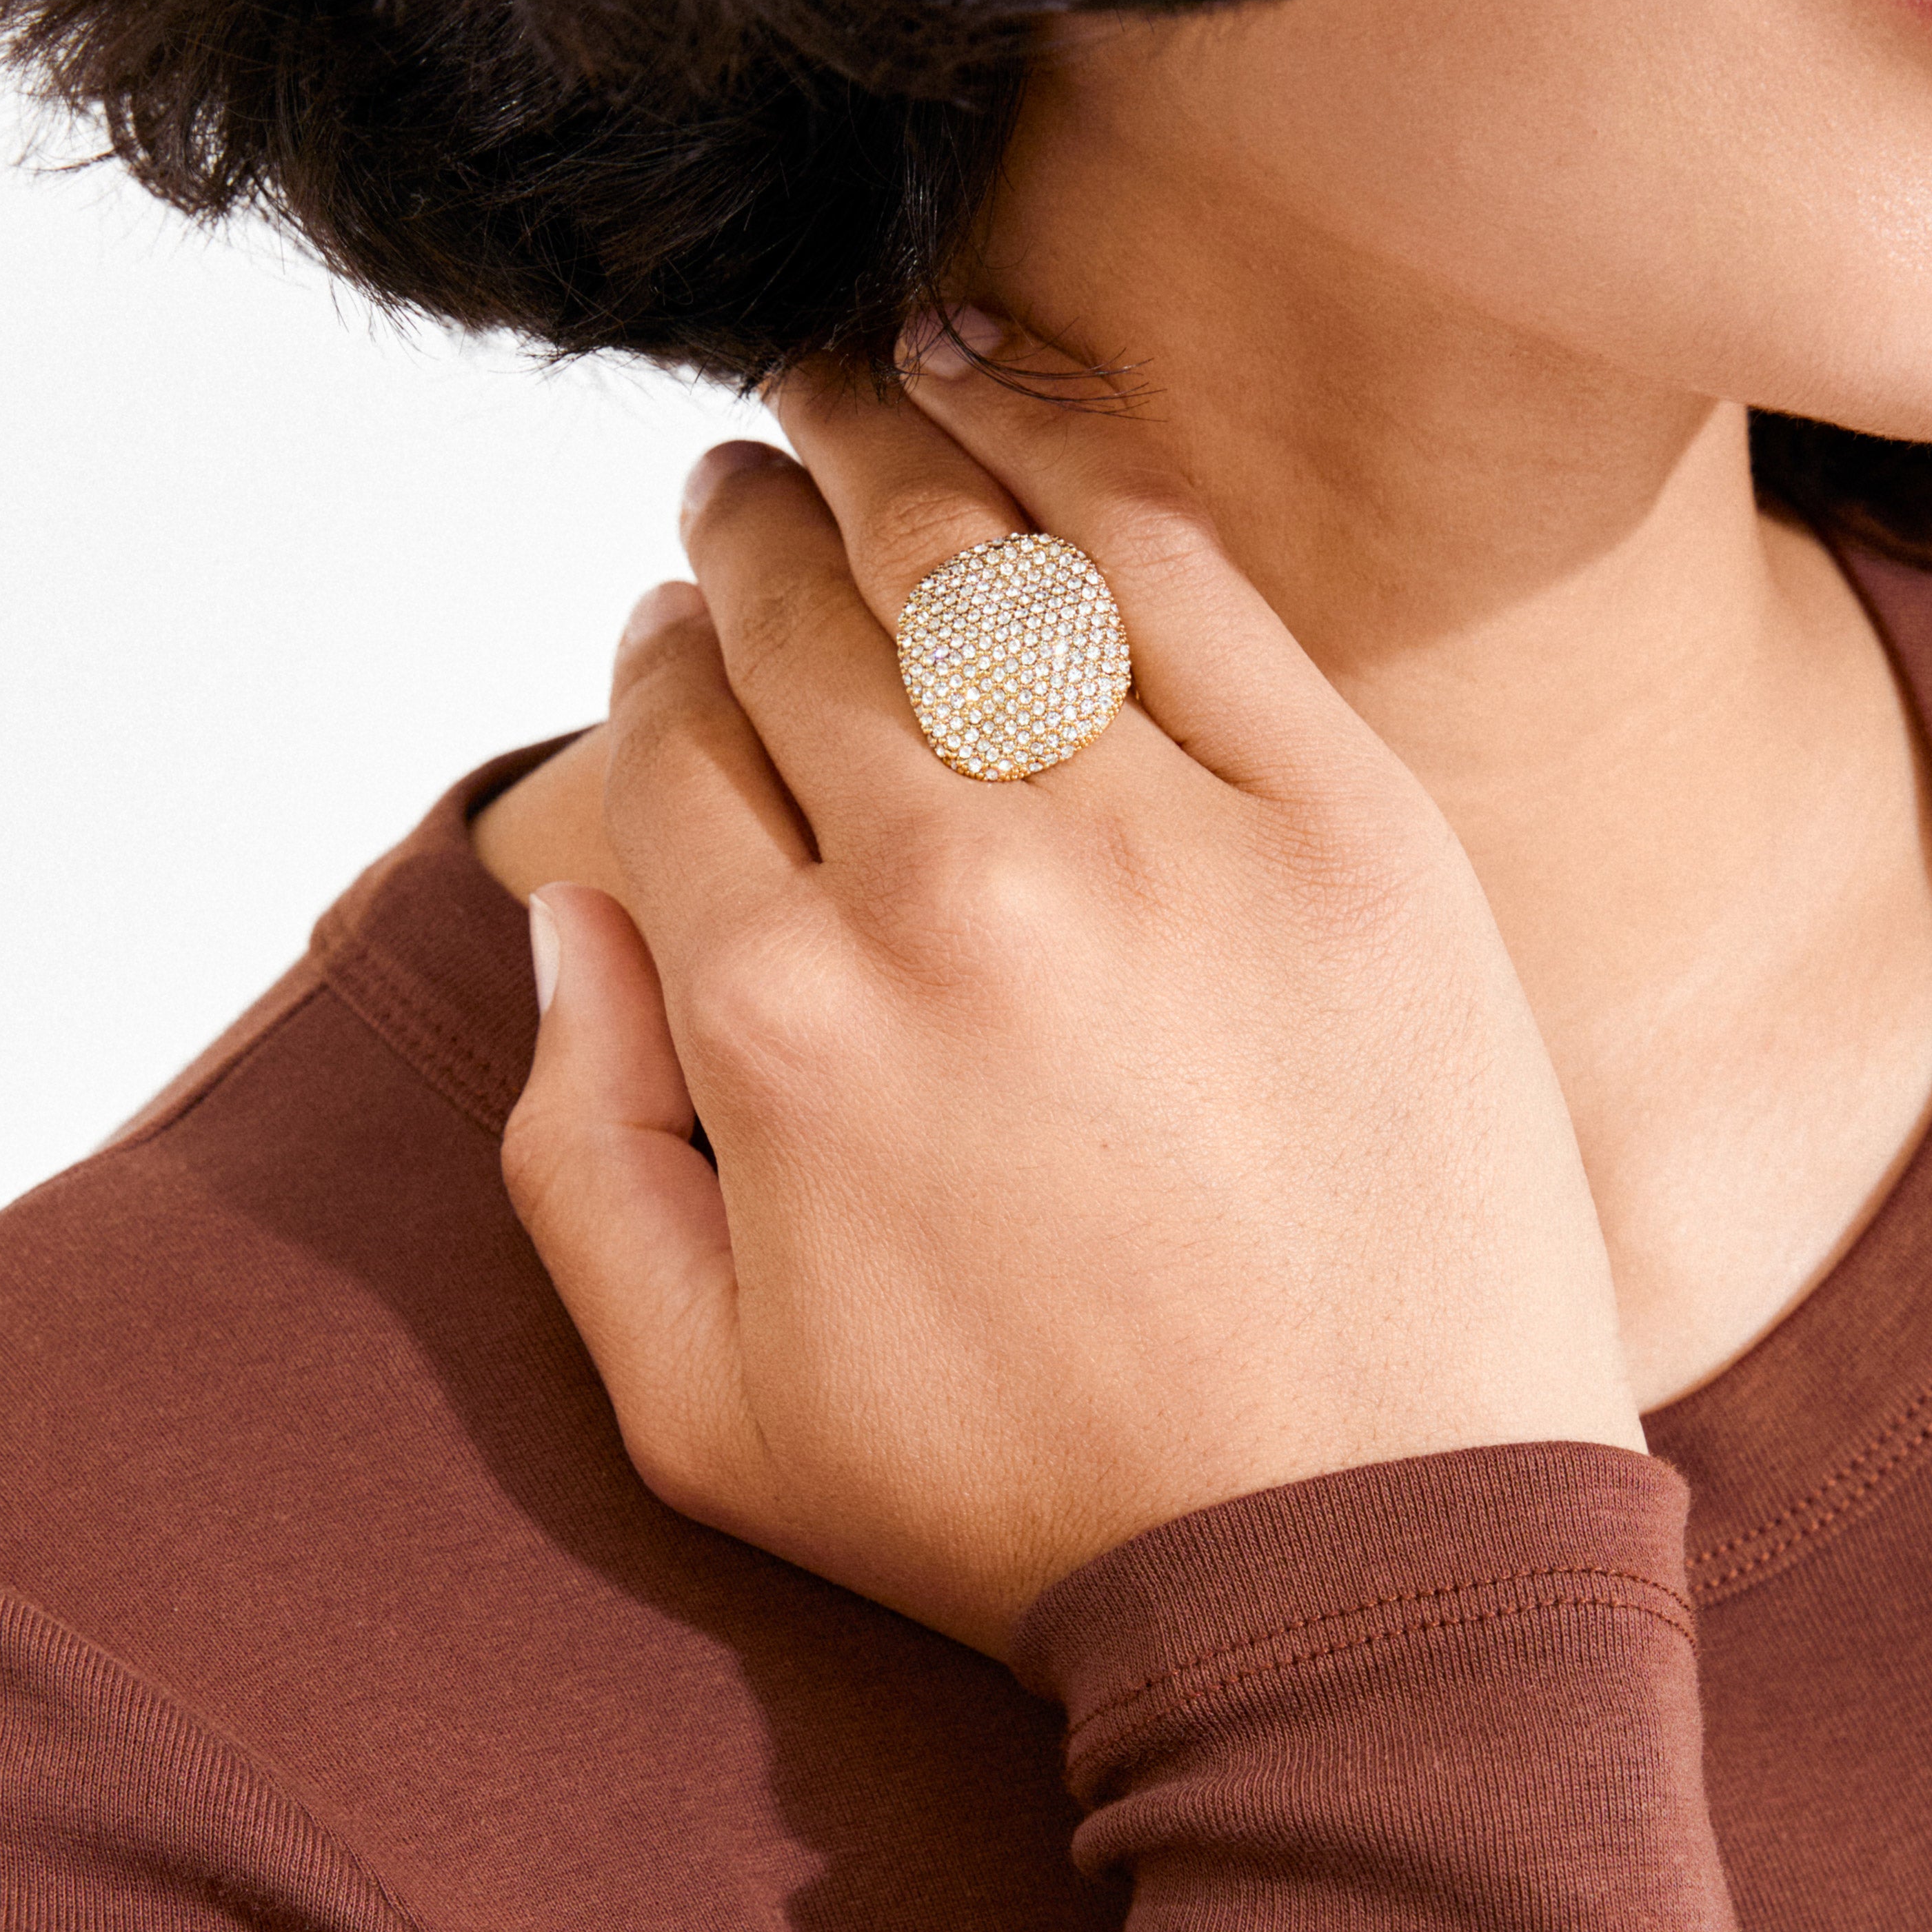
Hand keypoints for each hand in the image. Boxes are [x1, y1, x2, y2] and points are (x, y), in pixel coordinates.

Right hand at [501, 324, 1642, 1657]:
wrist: (1367, 1556)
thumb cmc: (1025, 1497)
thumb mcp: (703, 1404)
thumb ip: (572, 1155)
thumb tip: (564, 911)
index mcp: (775, 1020)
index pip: (667, 748)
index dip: (657, 666)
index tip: (677, 634)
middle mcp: (941, 897)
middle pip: (791, 627)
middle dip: (737, 529)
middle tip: (736, 486)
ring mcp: (1153, 840)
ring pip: (959, 563)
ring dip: (864, 445)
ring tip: (832, 391)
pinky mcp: (1338, 818)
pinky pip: (1173, 568)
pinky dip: (1066, 445)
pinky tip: (995, 375)